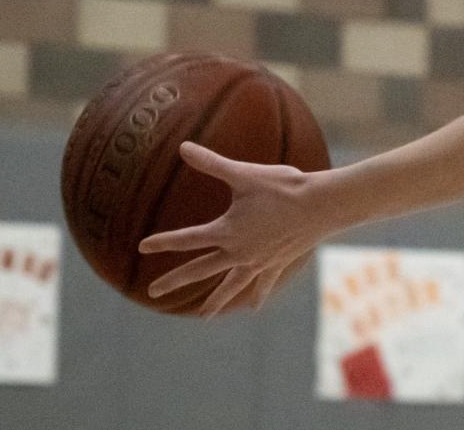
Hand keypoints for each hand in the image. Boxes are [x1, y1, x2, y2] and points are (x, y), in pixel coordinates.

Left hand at [138, 142, 334, 317]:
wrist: (321, 205)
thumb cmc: (283, 186)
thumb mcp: (244, 173)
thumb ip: (211, 163)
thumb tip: (183, 147)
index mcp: (227, 231)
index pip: (187, 238)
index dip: (163, 242)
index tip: (142, 247)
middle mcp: (238, 252)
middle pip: (200, 270)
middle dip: (175, 281)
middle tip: (154, 293)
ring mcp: (258, 261)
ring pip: (231, 285)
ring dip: (215, 301)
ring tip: (204, 317)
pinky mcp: (277, 263)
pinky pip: (262, 283)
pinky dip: (257, 295)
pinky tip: (253, 307)